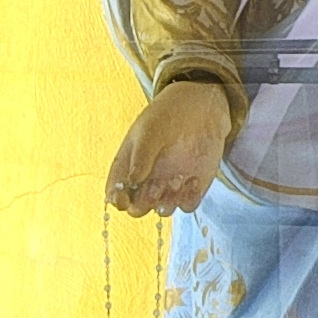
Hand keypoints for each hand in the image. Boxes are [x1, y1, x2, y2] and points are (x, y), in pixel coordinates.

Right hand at [106, 78, 234, 214]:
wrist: (200, 107)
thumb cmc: (167, 116)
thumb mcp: (150, 130)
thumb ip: (141, 155)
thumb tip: (132, 180)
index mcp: (129, 166)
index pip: (116, 191)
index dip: (116, 199)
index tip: (122, 200)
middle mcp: (147, 182)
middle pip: (137, 208)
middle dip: (142, 204)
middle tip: (154, 188)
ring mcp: (169, 187)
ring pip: (162, 210)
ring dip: (167, 202)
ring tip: (178, 179)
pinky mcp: (191, 189)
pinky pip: (187, 205)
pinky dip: (189, 199)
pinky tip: (194, 179)